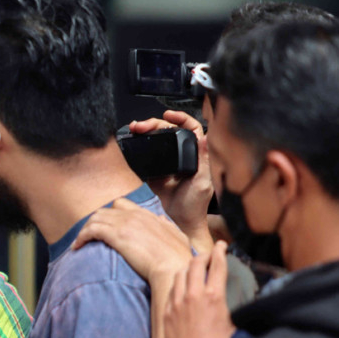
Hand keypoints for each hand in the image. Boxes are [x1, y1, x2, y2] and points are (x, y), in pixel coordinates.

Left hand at [73, 198, 192, 284]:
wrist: (174, 268)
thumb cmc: (178, 259)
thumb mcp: (178, 237)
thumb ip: (168, 226)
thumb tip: (161, 219)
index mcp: (148, 215)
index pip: (122, 204)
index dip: (110, 214)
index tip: (104, 227)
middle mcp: (135, 215)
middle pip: (105, 211)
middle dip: (94, 222)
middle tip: (88, 237)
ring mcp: (125, 223)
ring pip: (95, 218)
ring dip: (85, 229)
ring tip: (80, 242)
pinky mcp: (117, 235)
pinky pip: (91, 230)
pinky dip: (81, 237)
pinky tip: (77, 247)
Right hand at [128, 112, 213, 251]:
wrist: (178, 222)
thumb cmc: (194, 206)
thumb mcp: (202, 183)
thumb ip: (204, 160)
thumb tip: (205, 138)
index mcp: (196, 155)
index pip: (190, 128)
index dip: (180, 117)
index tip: (168, 115)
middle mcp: (182, 155)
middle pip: (169, 131)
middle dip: (154, 124)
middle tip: (142, 126)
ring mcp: (167, 162)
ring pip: (157, 139)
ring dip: (145, 132)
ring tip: (135, 130)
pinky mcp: (154, 170)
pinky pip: (147, 153)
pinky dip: (139, 146)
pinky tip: (133, 142)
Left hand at [164, 241, 235, 337]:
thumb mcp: (235, 326)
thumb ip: (237, 308)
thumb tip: (248, 304)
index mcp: (214, 297)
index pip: (217, 265)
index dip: (220, 252)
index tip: (222, 245)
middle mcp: (193, 296)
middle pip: (195, 264)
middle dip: (203, 256)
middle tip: (208, 255)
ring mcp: (176, 304)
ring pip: (179, 275)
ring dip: (188, 268)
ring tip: (195, 268)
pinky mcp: (166, 313)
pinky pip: (170, 290)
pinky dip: (178, 283)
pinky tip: (182, 286)